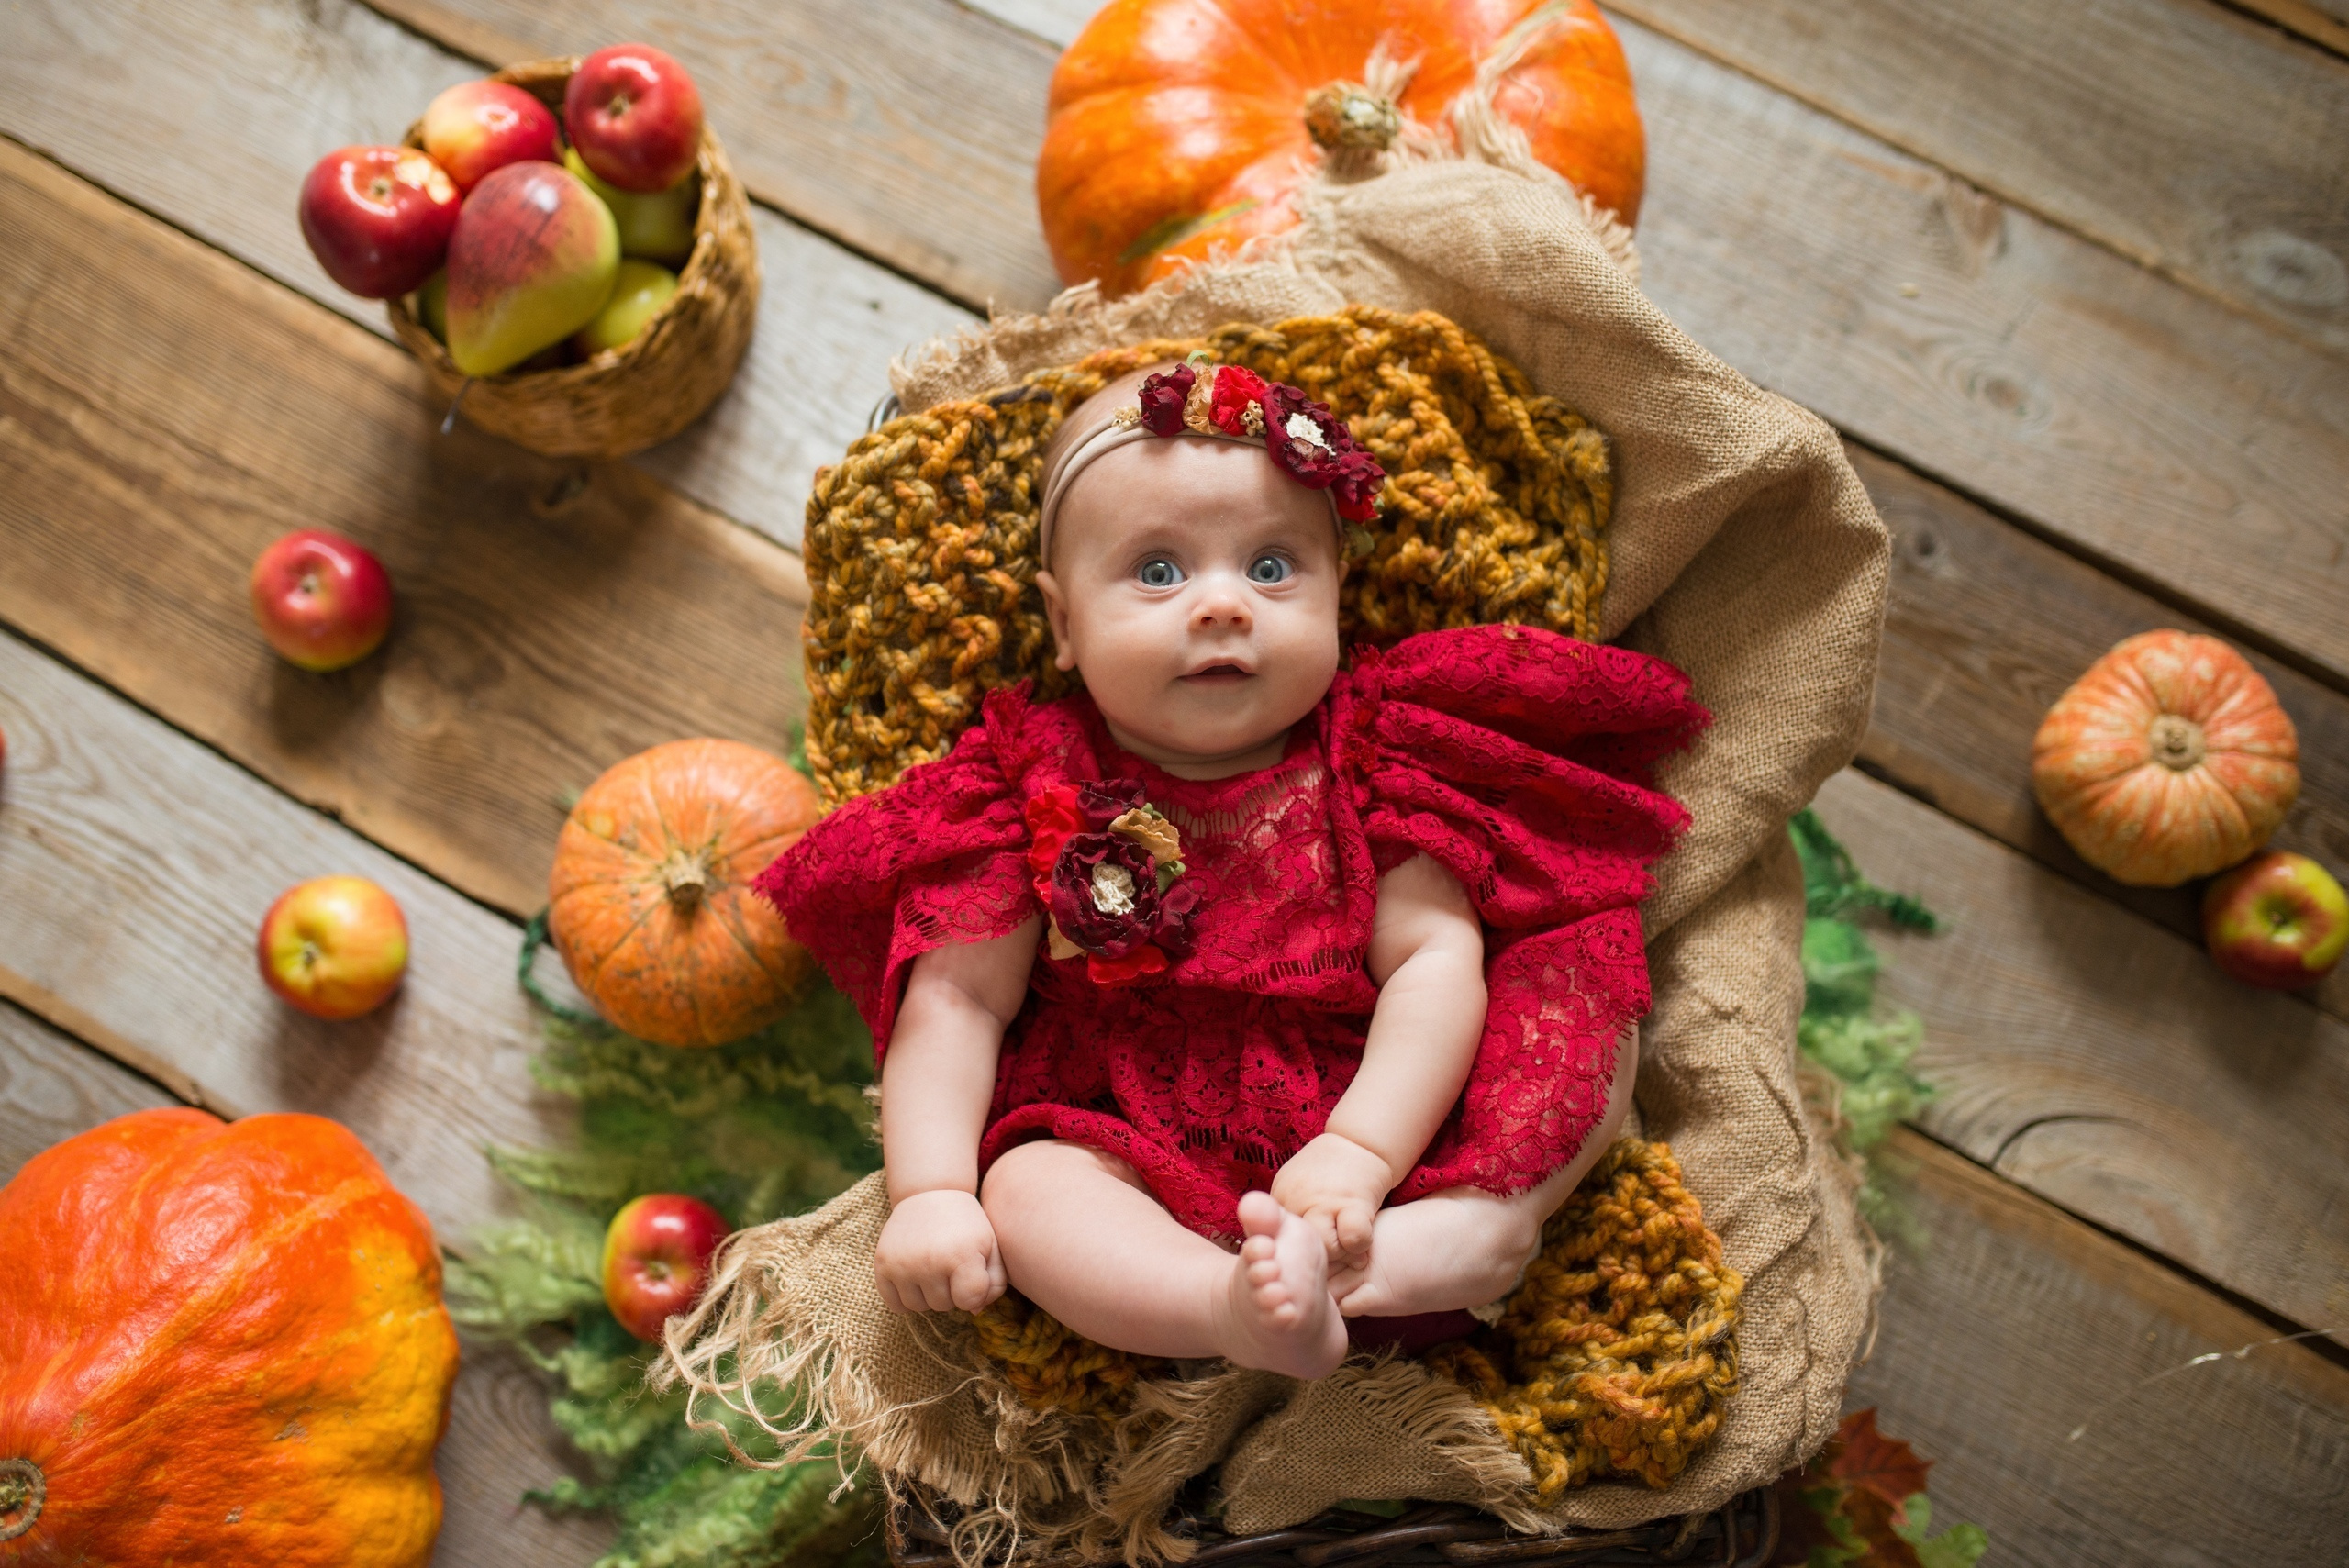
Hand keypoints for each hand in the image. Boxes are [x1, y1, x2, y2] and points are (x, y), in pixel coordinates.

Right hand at [873, 1189, 1005, 1313]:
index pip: (969, 1301)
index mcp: (960, 1255)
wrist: (929, 1193)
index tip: (972, 1274)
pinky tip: (914, 1278)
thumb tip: (974, 1311)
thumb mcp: (991, 1245)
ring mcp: (902, 1265)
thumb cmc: (966, 1224)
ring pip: (919, 1307)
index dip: (974, 1292)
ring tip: (933, 1269)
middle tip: (950, 1266)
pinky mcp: (882, 1265)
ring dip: (928, 1295)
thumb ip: (994, 1283)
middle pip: (944, 1306)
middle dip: (951, 1291)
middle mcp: (928, 1262)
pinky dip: (905, 1298)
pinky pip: (895, 1305)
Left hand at [1269, 1133, 1392, 1271]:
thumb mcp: (1294, 1185)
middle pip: (1299, 1250)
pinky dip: (1360, 1246)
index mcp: (1280, 1197)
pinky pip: (1354, 1239)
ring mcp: (1326, 1200)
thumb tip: (1280, 1249)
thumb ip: (1286, 1213)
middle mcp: (1298, 1199)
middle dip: (1316, 1259)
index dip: (1293, 1252)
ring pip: (1327, 1248)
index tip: (1307, 1252)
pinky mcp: (1355, 1202)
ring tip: (1348, 1247)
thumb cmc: (1326, 1170)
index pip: (1276, 1241)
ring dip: (1341, 1254)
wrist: (1358, 1141)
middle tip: (1330, 1254)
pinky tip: (1363, 1238)